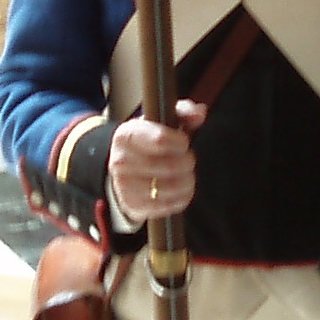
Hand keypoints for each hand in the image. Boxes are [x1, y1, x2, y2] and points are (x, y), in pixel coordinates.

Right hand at [105, 101, 204, 225]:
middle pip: (171, 165)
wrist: (123, 168)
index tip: (184, 141)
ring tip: (185, 173)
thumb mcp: (160, 121)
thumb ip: (182, 112)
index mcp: (126, 135)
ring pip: (172, 187)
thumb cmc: (147, 142)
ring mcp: (125, 186)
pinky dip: (181, 197)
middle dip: (186, 161)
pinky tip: (180, 188)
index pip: (162, 139)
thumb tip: (199, 113)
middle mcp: (121, 161)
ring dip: (187, 180)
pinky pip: (169, 205)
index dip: (181, 142)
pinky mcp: (134, 206)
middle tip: (187, 158)